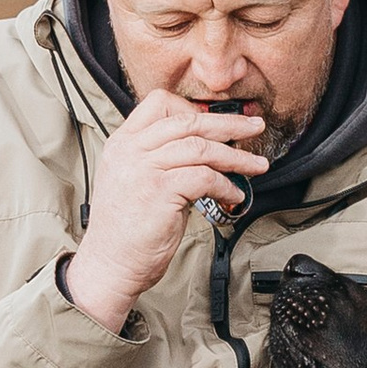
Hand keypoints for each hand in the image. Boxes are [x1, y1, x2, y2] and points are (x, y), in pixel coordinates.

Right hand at [65, 93, 266, 329]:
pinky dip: (225, 185)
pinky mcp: (159, 191)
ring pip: (201, 147)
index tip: (218, 120)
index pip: (159, 103)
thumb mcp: (134, 181)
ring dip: (236, 157)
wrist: (110, 264)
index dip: (193, 107)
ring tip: (256, 166)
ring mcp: (143, 169)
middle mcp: (130, 150)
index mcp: (123, 143)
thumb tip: (205, 150)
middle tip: (255, 127)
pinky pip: (204, 177)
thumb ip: (160, 159)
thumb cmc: (127, 230)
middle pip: (188, 120)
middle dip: (229, 123)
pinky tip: (234, 195)